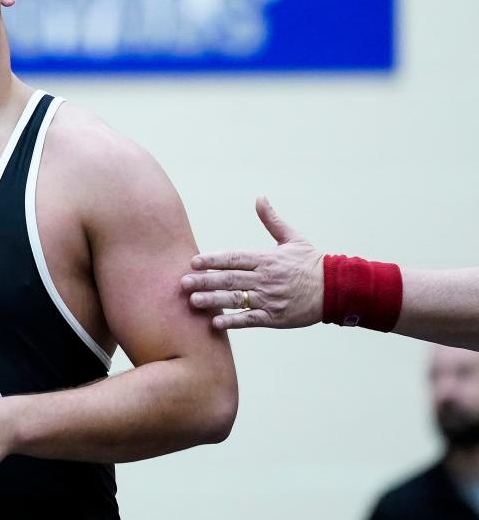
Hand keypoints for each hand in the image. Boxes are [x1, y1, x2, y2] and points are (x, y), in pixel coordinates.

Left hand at [181, 196, 323, 329]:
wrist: (336, 289)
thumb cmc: (310, 262)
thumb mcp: (292, 238)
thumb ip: (272, 220)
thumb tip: (260, 197)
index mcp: (267, 258)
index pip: (234, 258)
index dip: (213, 260)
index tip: (193, 261)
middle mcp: (266, 278)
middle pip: (230, 279)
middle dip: (205, 280)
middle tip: (182, 282)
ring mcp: (270, 298)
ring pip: (237, 299)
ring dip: (213, 300)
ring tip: (193, 301)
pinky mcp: (275, 317)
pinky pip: (250, 319)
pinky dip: (233, 321)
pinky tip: (216, 322)